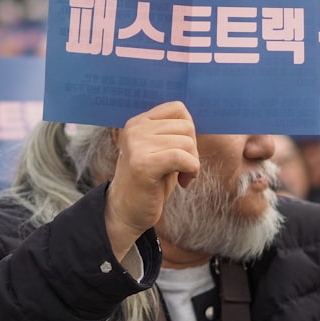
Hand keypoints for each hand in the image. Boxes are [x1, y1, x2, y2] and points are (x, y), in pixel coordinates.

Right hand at [104, 101, 199, 260]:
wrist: (126, 212)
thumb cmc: (149, 182)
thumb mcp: (159, 150)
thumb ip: (172, 133)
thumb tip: (194, 122)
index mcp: (138, 122)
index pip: (178, 108)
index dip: (188, 131)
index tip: (180, 151)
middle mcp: (135, 129)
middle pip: (186, 126)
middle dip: (192, 149)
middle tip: (181, 168)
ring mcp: (137, 145)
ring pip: (187, 143)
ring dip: (192, 163)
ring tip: (181, 176)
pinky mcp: (143, 164)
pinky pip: (183, 158)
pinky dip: (191, 170)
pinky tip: (183, 182)